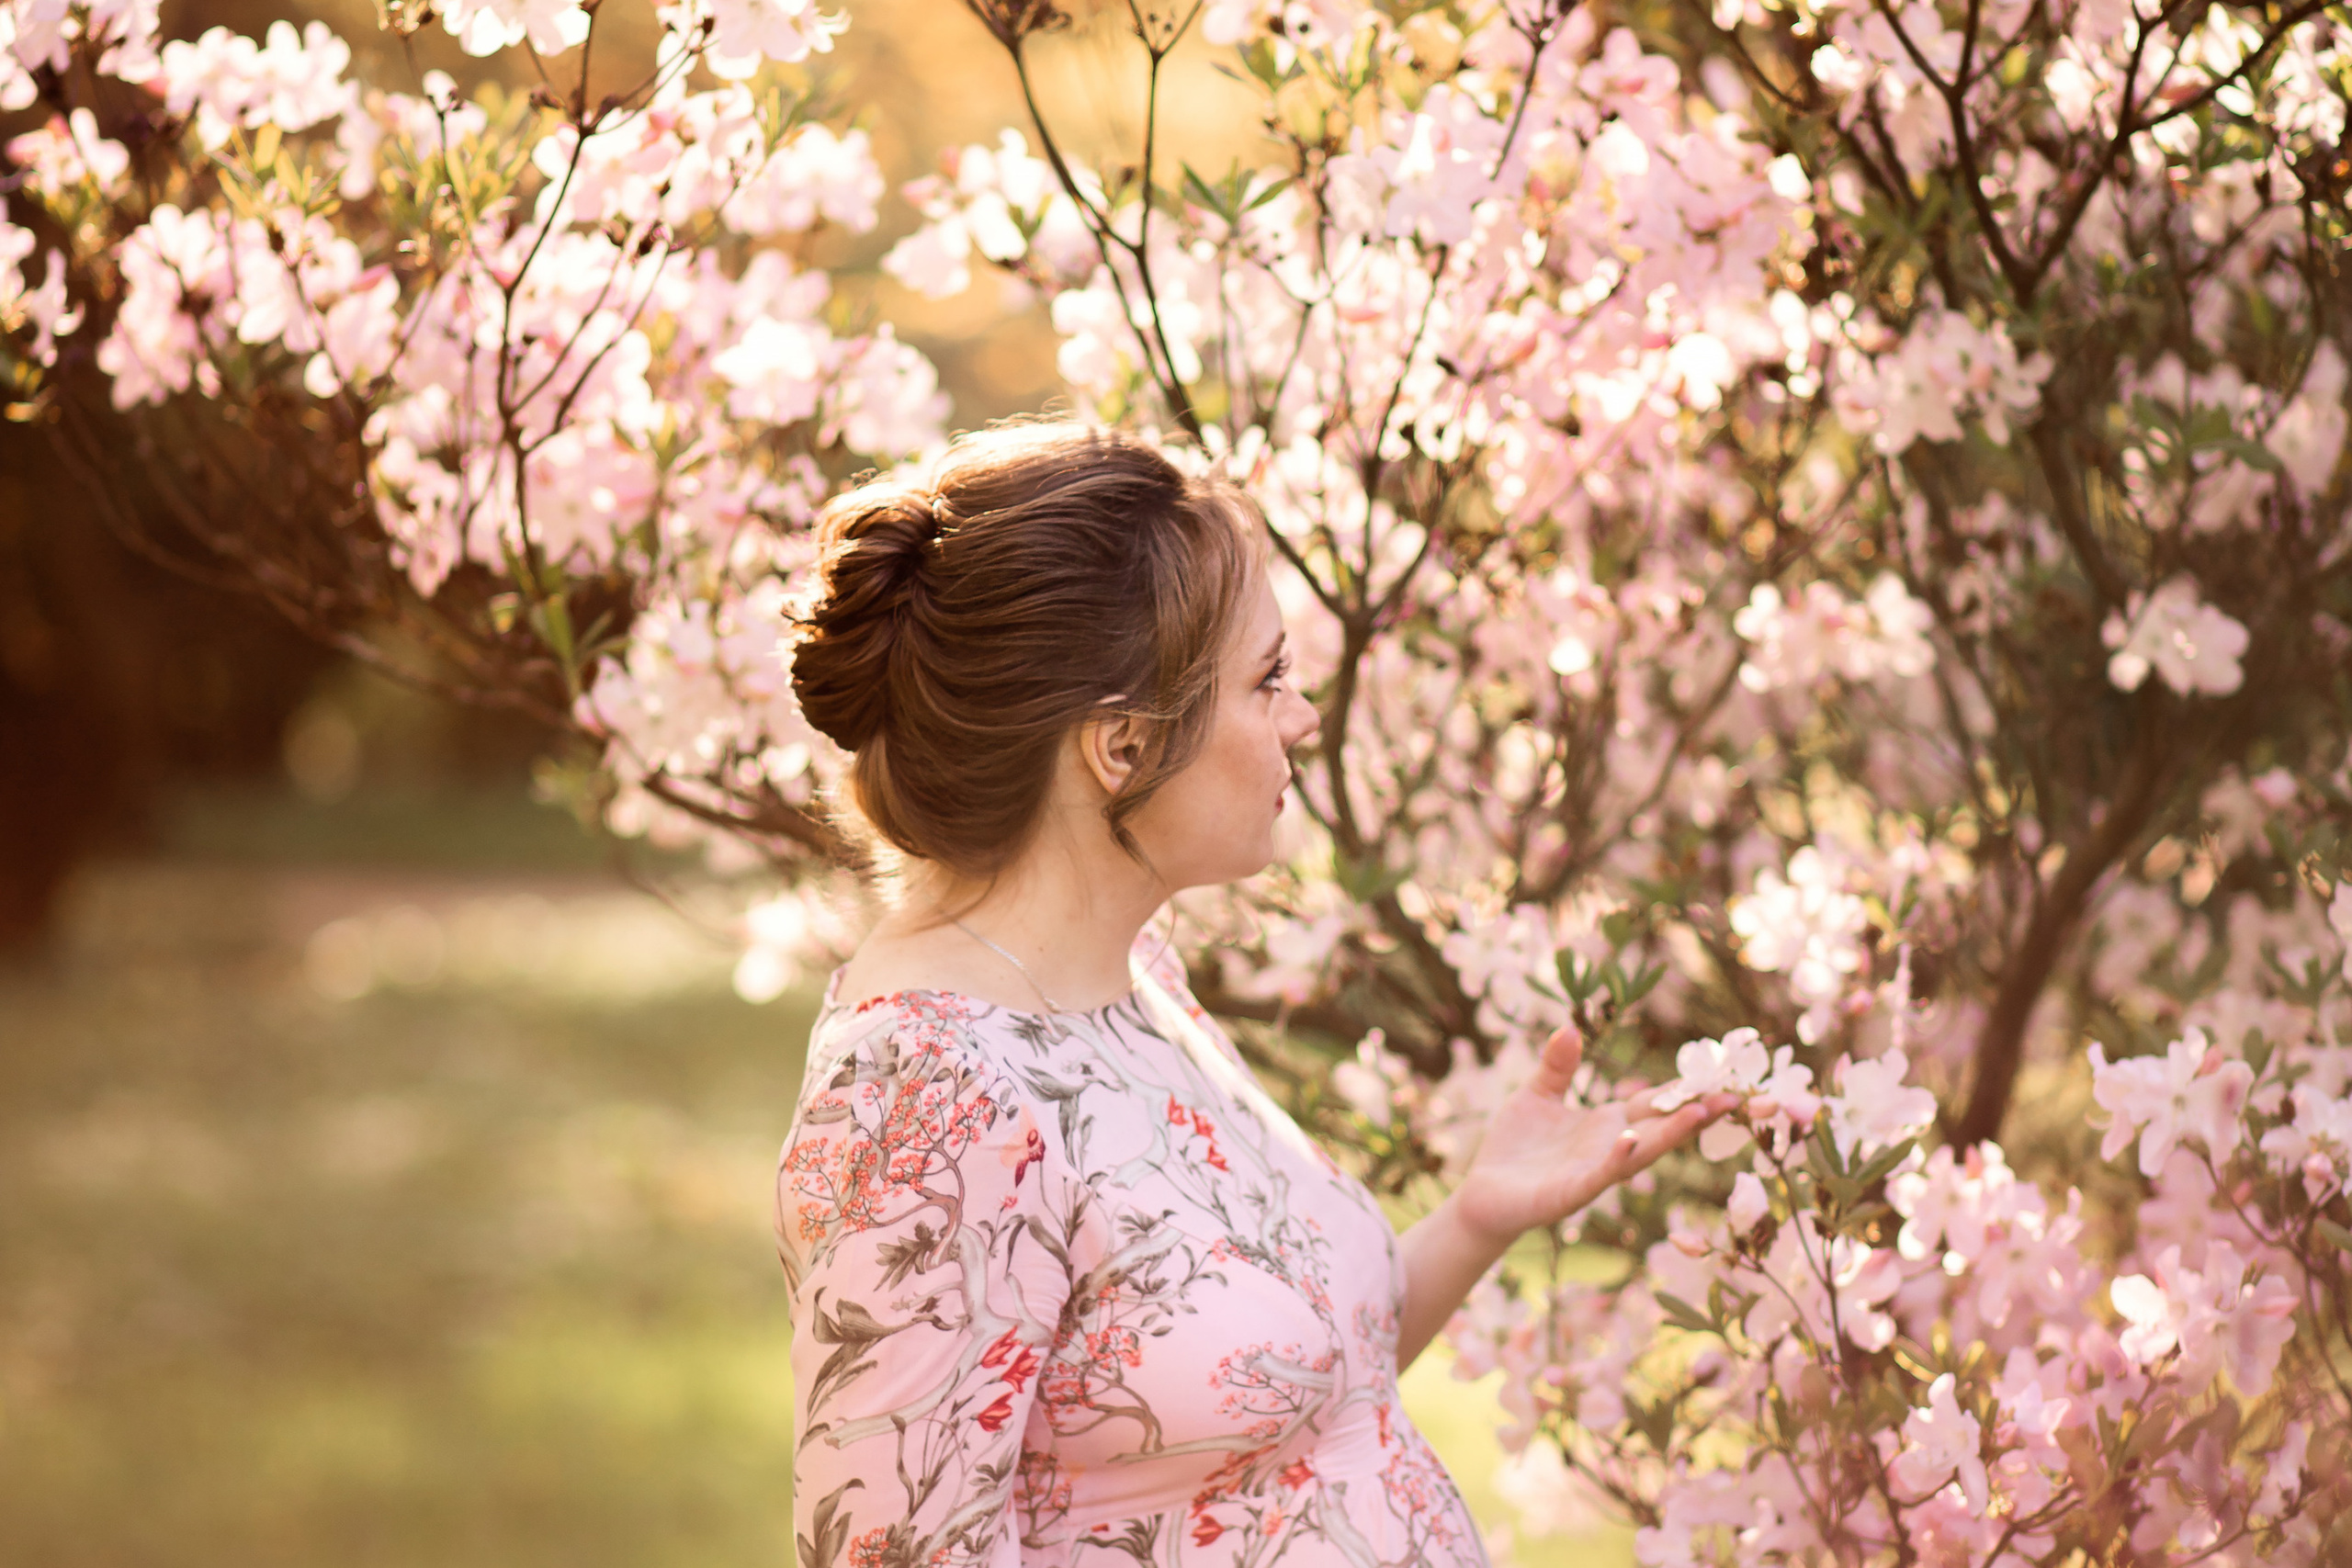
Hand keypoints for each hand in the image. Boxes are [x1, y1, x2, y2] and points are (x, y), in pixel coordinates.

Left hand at [1447, 1025, 1741, 1248]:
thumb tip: (1569, 1027)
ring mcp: (1595, 1171)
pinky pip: (1599, 1175)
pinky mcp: (1571, 1192)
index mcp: (1606, 1123)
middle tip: (1736, 1094)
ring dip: (1670, 1134)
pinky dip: (1617, 1159)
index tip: (1721, 1072)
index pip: (1654, 1102)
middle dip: (1697, 1112)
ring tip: (1700, 1112)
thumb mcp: (1537, 1095)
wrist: (1483, 1194)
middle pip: (1661, 1126)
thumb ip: (1558, 1065)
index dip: (1685, 1088)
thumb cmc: (1514, 1147)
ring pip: (1641, 1151)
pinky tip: (1630, 1140)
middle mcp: (1610, 1147)